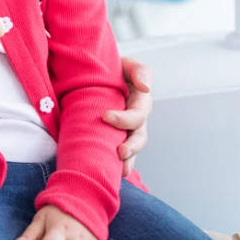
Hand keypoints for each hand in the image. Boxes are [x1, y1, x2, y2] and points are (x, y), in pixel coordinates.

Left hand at [103, 58, 153, 173]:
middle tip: (118, 151)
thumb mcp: (125, 64)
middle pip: (140, 136)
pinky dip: (123, 166)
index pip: (138, 113)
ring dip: (130, 160)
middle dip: (131, 146)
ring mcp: (128, 129)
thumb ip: (138, 71)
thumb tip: (145, 87)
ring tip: (121, 170)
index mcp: (139, 99)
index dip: (125, 119)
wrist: (94, 74)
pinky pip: (124, 155)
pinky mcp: (117, 136)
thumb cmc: (111, 67)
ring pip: (134, 149)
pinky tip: (116, 175)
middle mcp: (136, 117)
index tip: (105, 117)